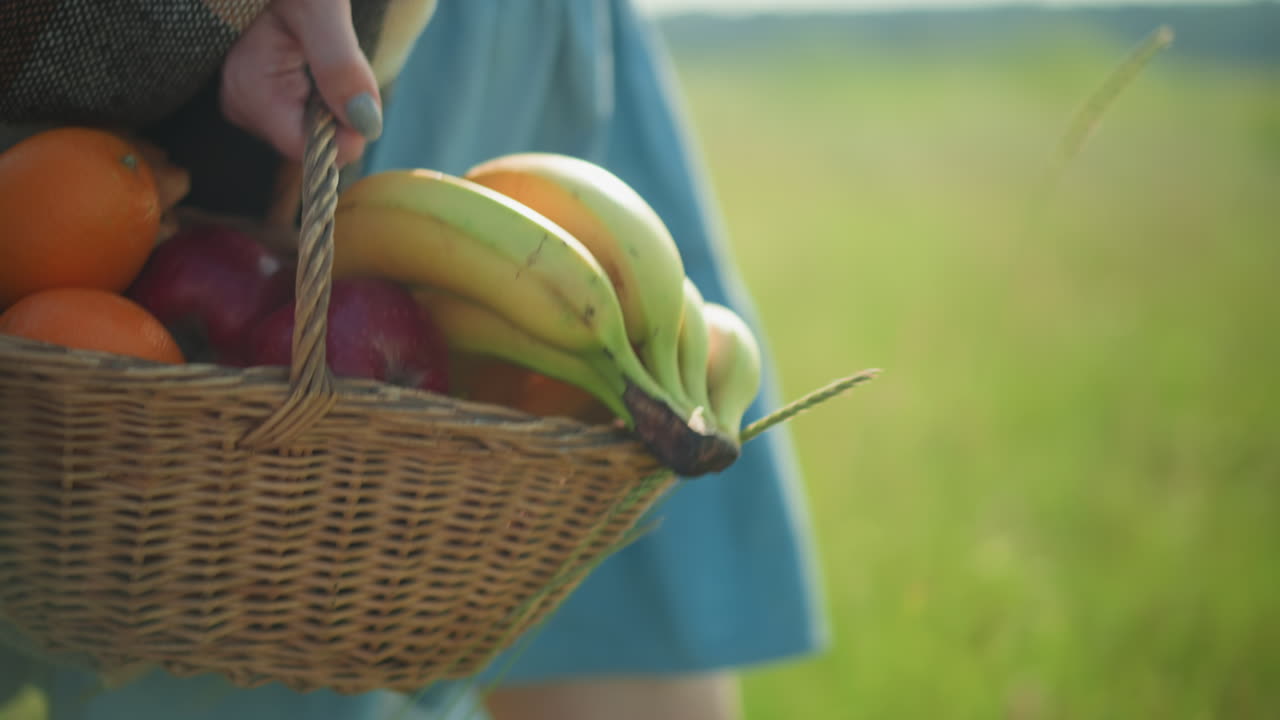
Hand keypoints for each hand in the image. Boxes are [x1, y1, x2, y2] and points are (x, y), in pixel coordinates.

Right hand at [219, 0, 381, 166]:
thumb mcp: (321, 11)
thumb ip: (341, 66)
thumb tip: (366, 126)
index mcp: (249, 92)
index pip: (308, 149)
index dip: (346, 132)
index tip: (361, 93)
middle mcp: (241, 106)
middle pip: (312, 140)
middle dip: (339, 110)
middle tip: (337, 56)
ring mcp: (247, 104)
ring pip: (312, 129)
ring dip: (333, 99)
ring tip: (321, 51)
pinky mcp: (259, 98)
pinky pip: (305, 114)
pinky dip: (323, 94)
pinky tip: (313, 60)